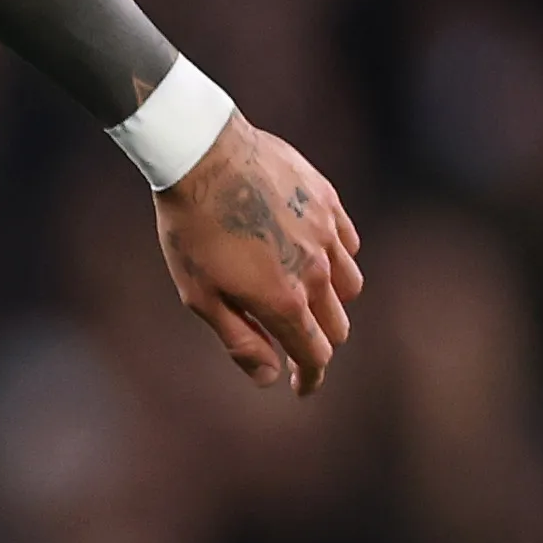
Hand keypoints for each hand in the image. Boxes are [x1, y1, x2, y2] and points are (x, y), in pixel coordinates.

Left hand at [156, 114, 362, 394]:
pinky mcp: (330, 202)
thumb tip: (271, 377)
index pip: (315, 354)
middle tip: (297, 346)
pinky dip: (337, 260)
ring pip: (350, 286)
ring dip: (332, 302)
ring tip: (304, 298)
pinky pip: (349, 244)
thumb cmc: (191, 229)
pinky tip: (313, 257)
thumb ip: (240, 340)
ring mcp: (328, 234)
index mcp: (285, 301)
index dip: (309, 378)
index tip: (301, 387)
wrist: (203, 155)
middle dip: (318, 343)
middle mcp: (317, 272)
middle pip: (337, 325)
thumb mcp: (201, 295)